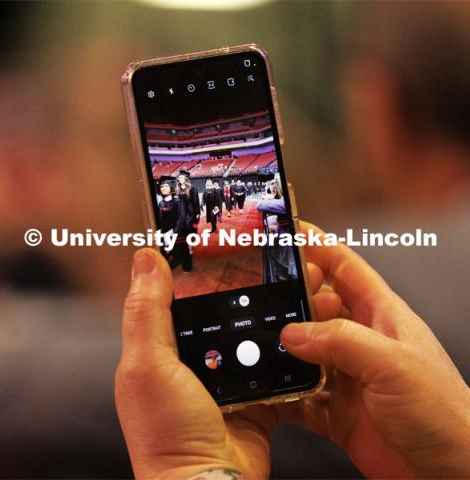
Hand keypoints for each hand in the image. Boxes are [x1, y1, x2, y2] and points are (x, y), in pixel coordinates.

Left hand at [115, 249, 276, 478]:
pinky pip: (272, 357)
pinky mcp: (255, 388)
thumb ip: (146, 312)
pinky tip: (301, 318)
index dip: (194, 267)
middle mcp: (193, 357)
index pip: (177, 294)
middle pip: (218, 308)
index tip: (216, 238)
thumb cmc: (166, 432)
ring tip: (290, 281)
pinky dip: (285, 341)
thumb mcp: (147, 366)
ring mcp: (226, 373)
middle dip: (241, 284)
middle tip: (265, 256)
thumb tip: (145, 257)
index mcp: (162, 346)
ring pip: (248, 329)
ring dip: (268, 309)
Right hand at [280, 222, 469, 478]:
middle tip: (264, 300)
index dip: (319, 246)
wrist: (454, 476)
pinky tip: (270, 392)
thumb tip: (294, 333)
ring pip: (303, 349)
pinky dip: (283, 392)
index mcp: (381, 315)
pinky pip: (300, 393)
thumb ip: (341, 341)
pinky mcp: (337, 409)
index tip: (290, 233)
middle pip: (316, 306)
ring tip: (260, 346)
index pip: (345, 267)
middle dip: (291, 300)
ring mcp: (347, 375)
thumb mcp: (393, 363)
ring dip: (283, 350)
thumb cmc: (446, 414)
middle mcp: (361, 341)